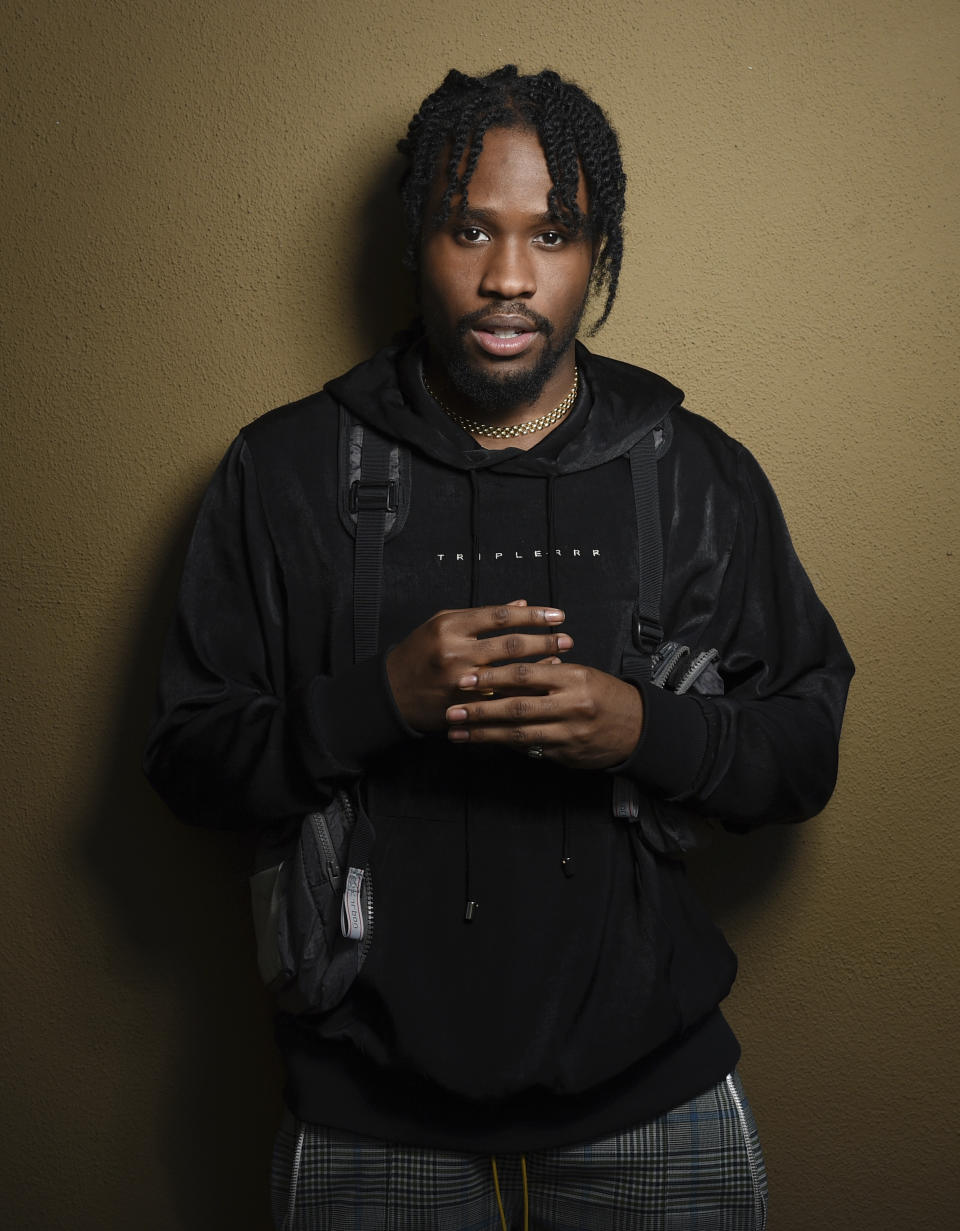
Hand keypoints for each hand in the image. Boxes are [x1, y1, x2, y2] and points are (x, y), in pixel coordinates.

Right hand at [386, 600, 572, 731]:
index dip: (532, 615)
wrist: (392, 693)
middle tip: (568, 638)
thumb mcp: (442, 624)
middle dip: (544, 640)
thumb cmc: (419, 653)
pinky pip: (502, 696)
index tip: (556, 614)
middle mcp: (455, 652)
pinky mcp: (464, 704)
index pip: (500, 616)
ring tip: (561, 657)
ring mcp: (460, 681)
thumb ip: (481, 615)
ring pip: (509, 672)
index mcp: (450, 626)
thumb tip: (520, 604)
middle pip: (510, 644)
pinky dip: (524, 688)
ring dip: (540, 664)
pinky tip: (541, 682)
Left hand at [444, 661, 643, 769]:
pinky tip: (484, 742)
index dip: (491, 677)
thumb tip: (505, 669)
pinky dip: (505, 745)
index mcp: (573, 678)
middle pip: (516, 708)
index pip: (524, 674)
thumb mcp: (579, 673)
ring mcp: (568, 734)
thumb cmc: (603, 694)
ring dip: (484, 734)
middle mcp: (571, 707)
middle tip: (451, 710)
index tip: (465, 680)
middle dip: (480, 710)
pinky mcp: (566, 756)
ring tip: (457, 732)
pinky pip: (529, 750)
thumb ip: (546, 671)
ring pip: (518, 735)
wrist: (637, 728)